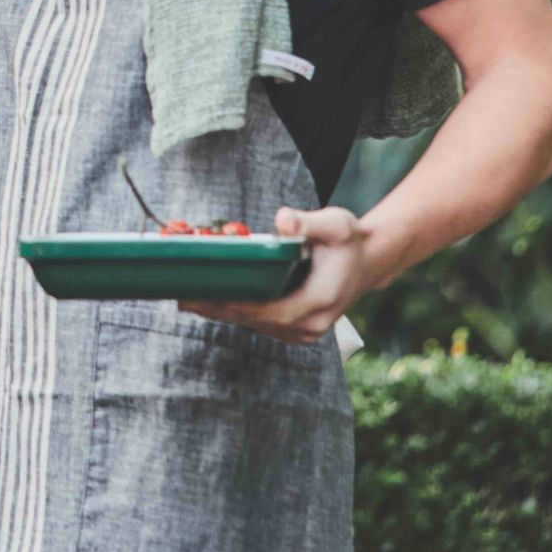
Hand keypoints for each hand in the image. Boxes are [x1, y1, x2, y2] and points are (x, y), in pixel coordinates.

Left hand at [180, 204, 371, 341]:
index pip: (268, 310)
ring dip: (222, 312)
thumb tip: (282, 220)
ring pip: (254, 324)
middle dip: (217, 308)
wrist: (369, 261)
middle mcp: (310, 325)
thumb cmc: (349, 240)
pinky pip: (260, 323)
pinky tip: (210, 302)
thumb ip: (307, 222)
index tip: (203, 294)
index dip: (234, 303)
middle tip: (181, 295)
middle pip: (254, 320)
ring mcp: (304, 332)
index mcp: (319, 302)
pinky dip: (235, 312)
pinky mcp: (297, 330)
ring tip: (186, 298)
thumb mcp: (335, 223)